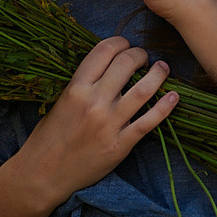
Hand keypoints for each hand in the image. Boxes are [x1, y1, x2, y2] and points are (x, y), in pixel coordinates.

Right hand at [17, 36, 178, 202]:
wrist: (43, 174)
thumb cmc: (48, 137)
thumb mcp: (60, 102)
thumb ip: (83, 84)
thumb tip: (108, 66)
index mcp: (76, 88)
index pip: (104, 51)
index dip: (120, 42)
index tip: (125, 45)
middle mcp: (94, 102)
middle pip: (126, 64)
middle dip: (139, 54)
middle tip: (143, 57)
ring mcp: (109, 124)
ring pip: (144, 90)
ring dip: (158, 74)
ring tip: (162, 68)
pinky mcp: (121, 144)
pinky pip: (149, 122)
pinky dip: (165, 107)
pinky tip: (174, 96)